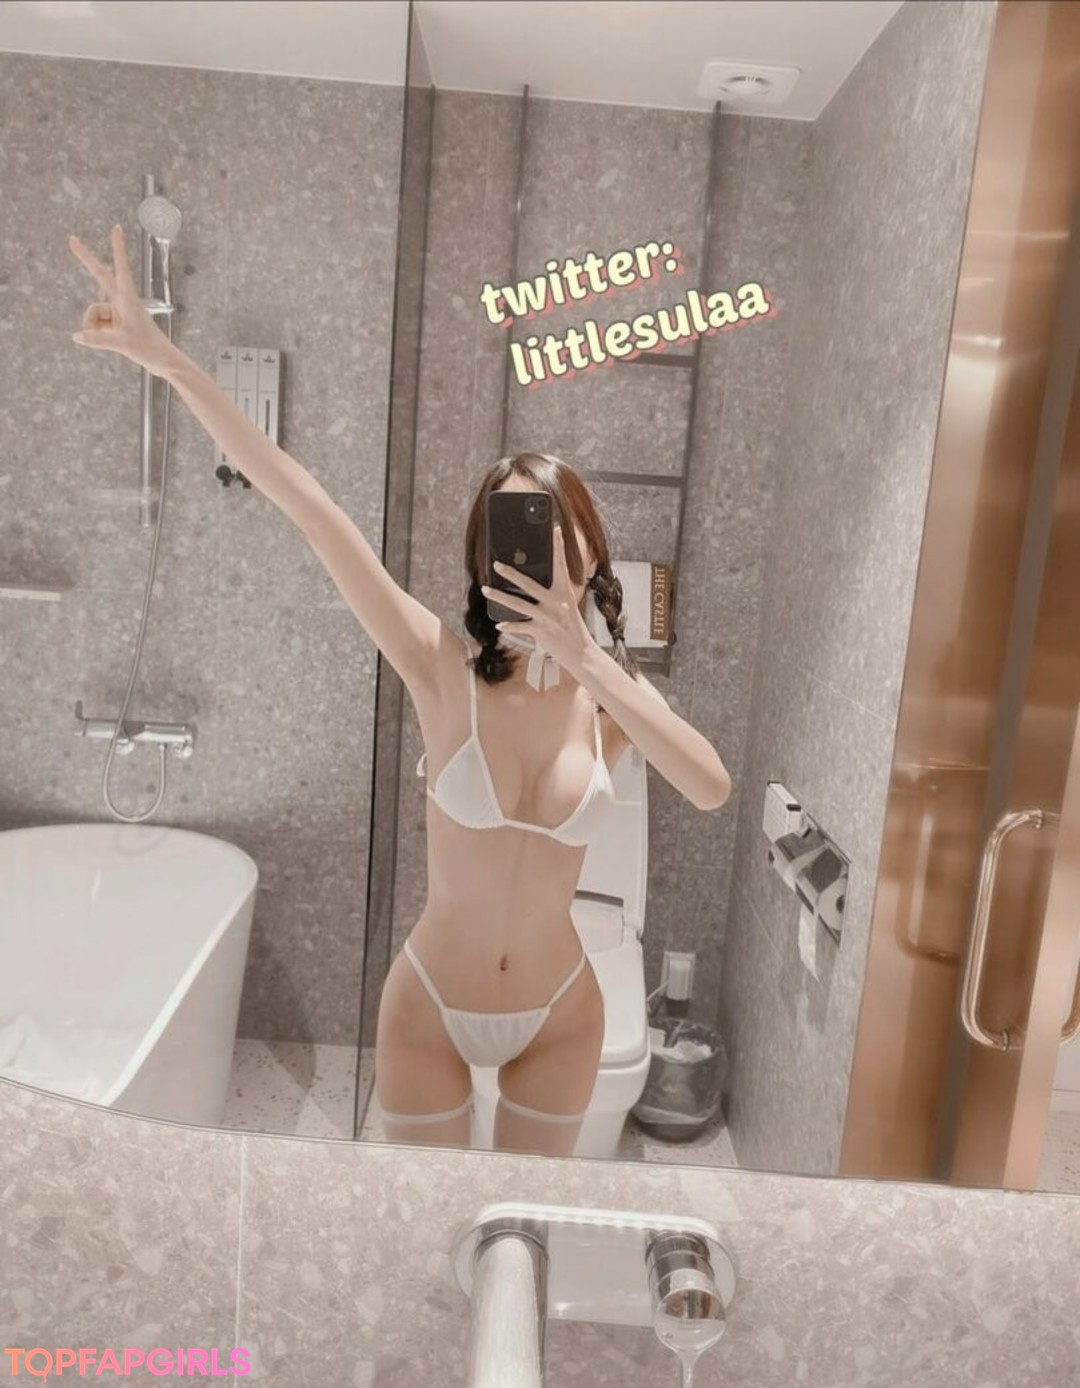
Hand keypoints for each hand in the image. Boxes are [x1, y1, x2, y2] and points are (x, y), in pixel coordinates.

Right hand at [68, 224, 177, 376]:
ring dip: (94, 328)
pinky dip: (97, 335)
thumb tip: (76, 336)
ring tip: (114, 340)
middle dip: (86, 260)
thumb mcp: (122, 344)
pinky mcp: (115, 323)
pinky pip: (96, 326)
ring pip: (93, 314)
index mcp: (129, 299)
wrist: (163, 362)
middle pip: (100, 276)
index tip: (117, 228)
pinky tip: (110, 342)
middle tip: (71, 239)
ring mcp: (118, 311)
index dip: (118, 248)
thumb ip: (97, 340)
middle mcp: (122, 301)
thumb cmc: (149, 349)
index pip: (121, 268)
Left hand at [481, 523, 591, 673]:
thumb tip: (532, 584)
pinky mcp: (540, 632)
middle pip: (529, 584)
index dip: (558, 546)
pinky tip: (499, 625)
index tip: (556, 529)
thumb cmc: (572, 627)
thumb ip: (553, 594)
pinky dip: (509, 626)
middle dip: (510, 573)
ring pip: (518, 604)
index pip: (561, 565)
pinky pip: (520, 627)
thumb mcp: (567, 606)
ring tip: (485, 590)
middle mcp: (555, 603)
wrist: (581, 652)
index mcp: (564, 593)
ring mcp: (547, 617)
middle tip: (496, 564)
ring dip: (499, 597)